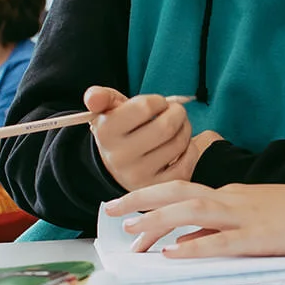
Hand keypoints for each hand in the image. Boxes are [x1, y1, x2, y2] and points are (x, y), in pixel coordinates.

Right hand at [84, 86, 200, 191]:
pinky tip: (181, 148)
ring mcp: (138, 175)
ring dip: (185, 130)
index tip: (158, 105)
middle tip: (175, 113)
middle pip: (166, 126)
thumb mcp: (107, 111)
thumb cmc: (120, 131)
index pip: (145, 106)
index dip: (159, 101)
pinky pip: (187, 162)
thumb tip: (93, 98)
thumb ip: (99, 97)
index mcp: (106, 132)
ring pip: (179, 143)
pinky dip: (191, 150)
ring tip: (177, 129)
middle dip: (178, 114)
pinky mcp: (157, 187)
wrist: (117, 167)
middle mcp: (119, 157)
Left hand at [104, 179, 284, 256]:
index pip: (182, 193)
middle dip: (140, 201)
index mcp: (232, 196)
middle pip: (177, 193)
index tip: (125, 211)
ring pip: (192, 212)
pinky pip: (220, 242)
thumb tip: (189, 237)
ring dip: (158, 221)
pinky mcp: (261, 238)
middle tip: (110, 213)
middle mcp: (232, 201)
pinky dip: (192, 247)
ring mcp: (246, 218)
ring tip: (133, 233)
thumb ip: (224, 223)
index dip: (149, 200)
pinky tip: (172, 254)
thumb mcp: (260, 212)